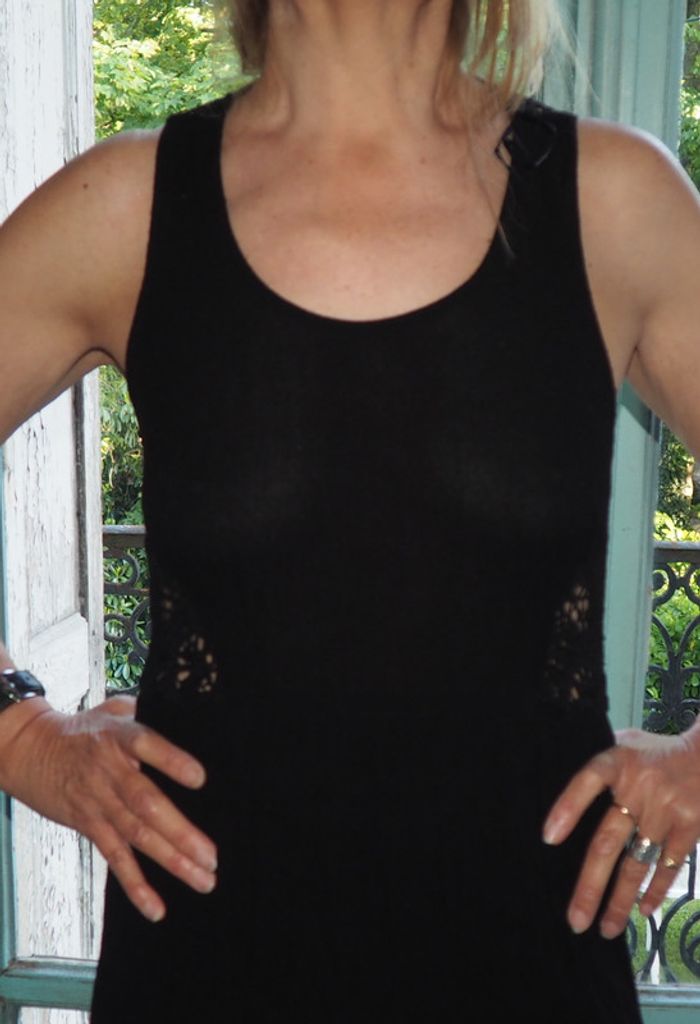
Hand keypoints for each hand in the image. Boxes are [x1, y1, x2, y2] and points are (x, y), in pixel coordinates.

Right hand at [1, 695, 216, 921]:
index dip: (171, 761)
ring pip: (137, 835)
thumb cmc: (84, 727)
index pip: (146, 745)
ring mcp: (99, 802)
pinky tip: (157, 907)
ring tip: (202, 879)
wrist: (31, 749)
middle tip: (212, 856)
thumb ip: (149, 711)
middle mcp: (110, 771)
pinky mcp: (89, 825)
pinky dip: (135, 885)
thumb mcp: (114, 708)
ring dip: (171, 860)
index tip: (200, 778)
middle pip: (146, 803)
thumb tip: (187, 713)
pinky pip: (115, 858)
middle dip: (180, 832)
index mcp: (119, 737)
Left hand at [542, 725, 699, 938]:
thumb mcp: (627, 742)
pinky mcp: (690, 827)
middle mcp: (639, 788)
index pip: (587, 781)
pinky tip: (642, 910)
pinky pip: (668, 865)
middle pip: (607, 841)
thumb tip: (564, 785)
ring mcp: (665, 810)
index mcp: (618, 762)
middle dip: (590, 885)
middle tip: (575, 920)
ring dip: (621, 900)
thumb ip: (603, 765)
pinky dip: (654, 890)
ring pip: (637, 864)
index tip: (548, 838)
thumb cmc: (658, 751)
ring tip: (606, 929)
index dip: (568, 807)